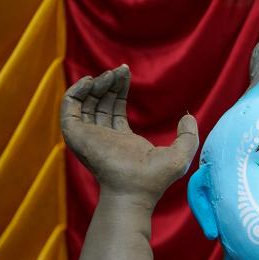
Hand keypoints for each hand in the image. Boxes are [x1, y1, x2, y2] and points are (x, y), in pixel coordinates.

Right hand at [61, 65, 197, 199]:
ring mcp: (88, 136)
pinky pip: (69, 107)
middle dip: (109, 83)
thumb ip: (188, 135)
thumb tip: (188, 115)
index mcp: (122, 140)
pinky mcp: (75, 135)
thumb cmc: (155, 179)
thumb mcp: (180, 154)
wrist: (134, 190)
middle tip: (121, 70)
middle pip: (100, 102)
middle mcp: (103, 137)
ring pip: (85, 103)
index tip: (125, 72)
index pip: (115, 109)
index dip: (119, 89)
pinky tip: (91, 82)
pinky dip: (76, 92)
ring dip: (95, 85)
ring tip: (110, 74)